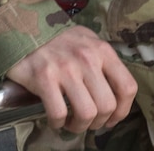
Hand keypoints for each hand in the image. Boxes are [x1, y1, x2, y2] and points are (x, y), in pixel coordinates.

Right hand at [7, 25, 137, 133]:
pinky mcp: (44, 79)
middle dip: (99, 122)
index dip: (122, 111)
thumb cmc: (59, 39)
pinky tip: (56, 119)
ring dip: (80, 126)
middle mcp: (88, 59)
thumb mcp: (88, 42)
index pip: (127, 87)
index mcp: (102, 51)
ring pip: (87, 113)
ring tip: (72, 123)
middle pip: (107, 105)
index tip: (112, 118)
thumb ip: (103, 63)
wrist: (25, 27)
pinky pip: (58, 113)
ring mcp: (66, 69)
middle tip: (89, 123)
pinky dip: (58, 123)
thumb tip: (115, 93)